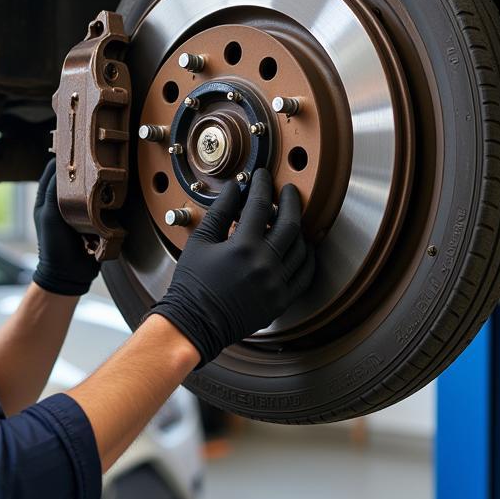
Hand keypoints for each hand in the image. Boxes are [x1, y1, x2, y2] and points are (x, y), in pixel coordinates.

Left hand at [31, 157, 100, 295]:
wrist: (69, 274)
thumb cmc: (53, 245)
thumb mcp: (49, 214)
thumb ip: (54, 190)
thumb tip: (61, 165)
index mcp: (46, 197)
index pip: (53, 168)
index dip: (63, 157)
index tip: (76, 146)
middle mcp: (62, 200)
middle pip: (73, 176)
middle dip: (83, 168)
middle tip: (95, 156)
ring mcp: (78, 209)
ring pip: (88, 187)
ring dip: (95, 182)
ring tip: (105, 171)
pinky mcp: (93, 218)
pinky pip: (100, 202)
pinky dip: (104, 197)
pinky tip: (111, 190)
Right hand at [151, 168, 315, 365]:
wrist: (195, 322)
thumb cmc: (193, 283)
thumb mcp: (201, 242)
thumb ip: (221, 212)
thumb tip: (235, 188)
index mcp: (243, 247)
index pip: (261, 206)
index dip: (263, 186)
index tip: (263, 176)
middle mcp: (265, 265)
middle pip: (290, 224)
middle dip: (292, 201)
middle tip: (289, 190)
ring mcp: (276, 285)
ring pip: (301, 249)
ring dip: (299, 229)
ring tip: (291, 219)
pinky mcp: (281, 301)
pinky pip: (304, 275)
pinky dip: (307, 258)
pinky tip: (301, 248)